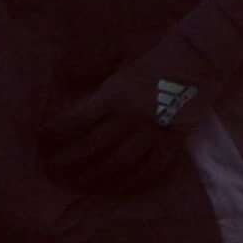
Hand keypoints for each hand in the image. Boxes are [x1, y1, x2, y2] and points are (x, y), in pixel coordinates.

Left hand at [42, 56, 201, 188]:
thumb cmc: (157, 53)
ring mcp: (154, 131)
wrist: (200, 57)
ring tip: (81, 185)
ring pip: (121, 162)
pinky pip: (155, 168)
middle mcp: (131, 116)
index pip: (77, 119)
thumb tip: (64, 78)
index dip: (57, 131)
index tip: (43, 139)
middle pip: (94, 146)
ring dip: (98, 177)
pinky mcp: (175, 140)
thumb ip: (92, 67)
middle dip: (71, 160)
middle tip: (53, 169)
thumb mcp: (120, 53)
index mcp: (115, 94)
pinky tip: (123, 188)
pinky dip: (138, 182)